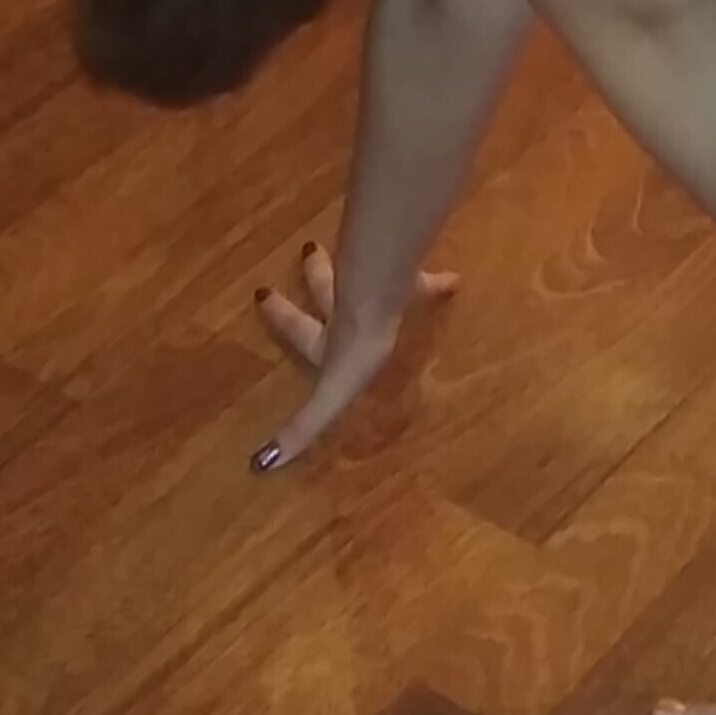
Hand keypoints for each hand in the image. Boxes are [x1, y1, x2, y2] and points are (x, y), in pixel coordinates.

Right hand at [248, 239, 458, 474]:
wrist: (382, 306)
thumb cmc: (354, 351)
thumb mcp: (327, 396)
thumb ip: (302, 428)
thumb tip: (260, 465)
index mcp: (328, 341)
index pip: (300, 333)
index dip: (281, 318)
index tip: (260, 292)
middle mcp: (347, 310)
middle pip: (327, 290)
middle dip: (315, 276)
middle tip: (307, 251)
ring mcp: (377, 291)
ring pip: (362, 273)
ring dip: (356, 263)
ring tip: (358, 249)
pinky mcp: (409, 280)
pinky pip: (424, 280)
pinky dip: (437, 282)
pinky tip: (455, 279)